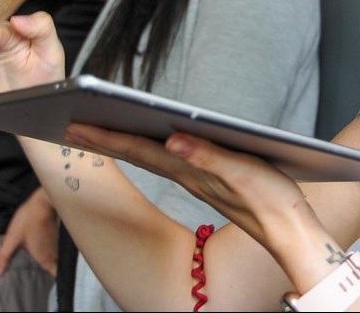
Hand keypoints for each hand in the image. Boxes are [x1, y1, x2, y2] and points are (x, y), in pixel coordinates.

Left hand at [0, 188, 58, 278]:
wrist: (43, 200)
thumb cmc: (28, 220)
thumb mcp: (11, 239)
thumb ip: (3, 258)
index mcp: (43, 257)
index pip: (54, 273)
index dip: (53, 277)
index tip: (46, 277)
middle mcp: (53, 252)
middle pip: (56, 265)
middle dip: (51, 268)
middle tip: (40, 268)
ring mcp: (57, 242)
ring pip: (56, 255)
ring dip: (51, 257)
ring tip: (40, 256)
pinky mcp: (57, 233)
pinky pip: (56, 245)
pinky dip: (51, 247)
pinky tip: (43, 242)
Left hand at [64, 125, 315, 252]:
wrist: (291, 234)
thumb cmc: (273, 204)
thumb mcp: (245, 174)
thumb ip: (209, 156)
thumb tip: (173, 139)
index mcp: (191, 172)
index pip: (138, 150)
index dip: (106, 137)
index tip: (74, 125)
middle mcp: (187, 175)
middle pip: (135, 152)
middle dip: (102, 138)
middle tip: (69, 124)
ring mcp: (196, 179)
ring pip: (148, 156)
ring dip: (120, 142)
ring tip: (96, 128)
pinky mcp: (208, 180)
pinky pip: (166, 160)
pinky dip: (146, 148)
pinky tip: (145, 142)